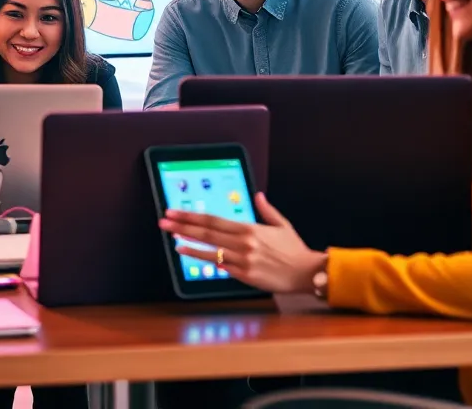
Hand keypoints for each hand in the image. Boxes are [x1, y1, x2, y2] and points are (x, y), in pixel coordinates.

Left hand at [159, 193, 325, 293]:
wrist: (307, 273)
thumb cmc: (295, 250)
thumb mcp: (282, 225)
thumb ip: (267, 210)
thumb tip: (257, 195)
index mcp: (250, 228)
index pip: (213, 219)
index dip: (191, 216)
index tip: (175, 212)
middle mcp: (243, 242)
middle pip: (206, 232)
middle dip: (182, 226)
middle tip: (164, 222)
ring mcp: (242, 260)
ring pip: (209, 250)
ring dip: (189, 245)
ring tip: (173, 240)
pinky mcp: (244, 275)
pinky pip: (220, 267)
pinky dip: (205, 261)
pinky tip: (192, 256)